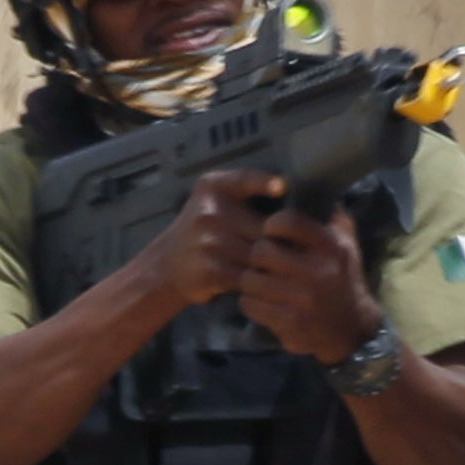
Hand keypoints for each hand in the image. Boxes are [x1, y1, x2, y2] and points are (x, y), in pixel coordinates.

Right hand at [139, 177, 279, 319]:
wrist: (166, 264)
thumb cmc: (205, 228)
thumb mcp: (215, 197)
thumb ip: (246, 191)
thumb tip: (290, 199)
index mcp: (213, 187)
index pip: (243, 179)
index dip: (263, 182)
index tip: (281, 187)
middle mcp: (209, 212)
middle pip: (265, 228)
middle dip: (282, 241)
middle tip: (297, 252)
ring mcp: (208, 242)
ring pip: (260, 255)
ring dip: (274, 265)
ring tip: (286, 270)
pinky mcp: (211, 271)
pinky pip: (249, 277)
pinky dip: (260, 282)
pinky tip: (266, 284)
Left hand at [233, 199, 380, 362]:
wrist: (353, 330)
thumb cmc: (343, 279)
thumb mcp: (346, 244)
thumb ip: (331, 217)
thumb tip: (314, 182)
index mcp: (331, 247)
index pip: (288, 221)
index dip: (273, 225)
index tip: (271, 231)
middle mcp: (318, 272)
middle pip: (262, 251)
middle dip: (258, 255)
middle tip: (262, 260)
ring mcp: (302, 300)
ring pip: (251, 279)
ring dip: (251, 280)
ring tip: (260, 281)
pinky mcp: (289, 323)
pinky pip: (250, 304)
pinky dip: (250, 302)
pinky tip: (262, 301)